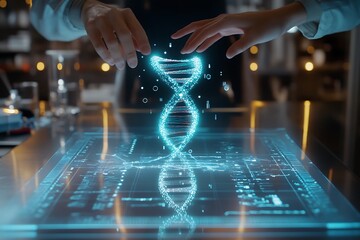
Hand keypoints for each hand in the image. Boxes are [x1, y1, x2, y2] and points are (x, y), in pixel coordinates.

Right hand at [81, 0, 150, 69]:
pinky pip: (99, 45)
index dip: (143, 41)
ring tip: (121, 66)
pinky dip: (106, 56)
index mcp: (126, 14)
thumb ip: (134, 37)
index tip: (147, 53)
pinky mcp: (90, 27)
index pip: (137, 28)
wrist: (91, 10)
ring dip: (118, 57)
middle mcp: (114, 15)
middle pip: (124, 35)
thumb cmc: (113, 21)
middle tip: (133, 64)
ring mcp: (101, 20)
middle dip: (130, 52)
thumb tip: (144, 51)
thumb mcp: (125, 24)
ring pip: (111, 42)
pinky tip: (111, 61)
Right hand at [172, 2, 305, 58]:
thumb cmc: (268, 27)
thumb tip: (228, 55)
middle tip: (173, 39)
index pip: (206, 31)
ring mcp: (226, 24)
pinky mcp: (229, 28)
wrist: (277, 20)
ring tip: (184, 48)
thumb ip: (241, 45)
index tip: (185, 51)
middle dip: (187, 33)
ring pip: (205, 30)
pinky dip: (205, 41)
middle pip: (200, 26)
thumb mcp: (256, 37)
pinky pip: (213, 35)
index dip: (194, 41)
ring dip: (194, 38)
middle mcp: (224, 20)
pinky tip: (200, 49)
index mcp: (227, 21)